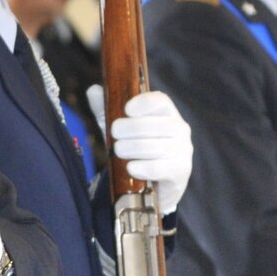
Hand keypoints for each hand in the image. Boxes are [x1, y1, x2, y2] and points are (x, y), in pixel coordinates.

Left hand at [111, 91, 193, 214]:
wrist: (151, 185)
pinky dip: (143, 168)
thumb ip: (105, 109)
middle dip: (131, 128)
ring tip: (118, 150)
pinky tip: (131, 168)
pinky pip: (161, 167)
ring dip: (133, 148)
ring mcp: (183, 151)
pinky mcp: (180, 171)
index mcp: (167, 113)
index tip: (127, 109)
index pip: (161, 101)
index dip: (144, 103)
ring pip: (157, 146)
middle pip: (156, 124)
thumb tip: (93, 90)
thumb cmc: (136, 148)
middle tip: (113, 134)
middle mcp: (180, 129)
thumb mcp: (119, 128)